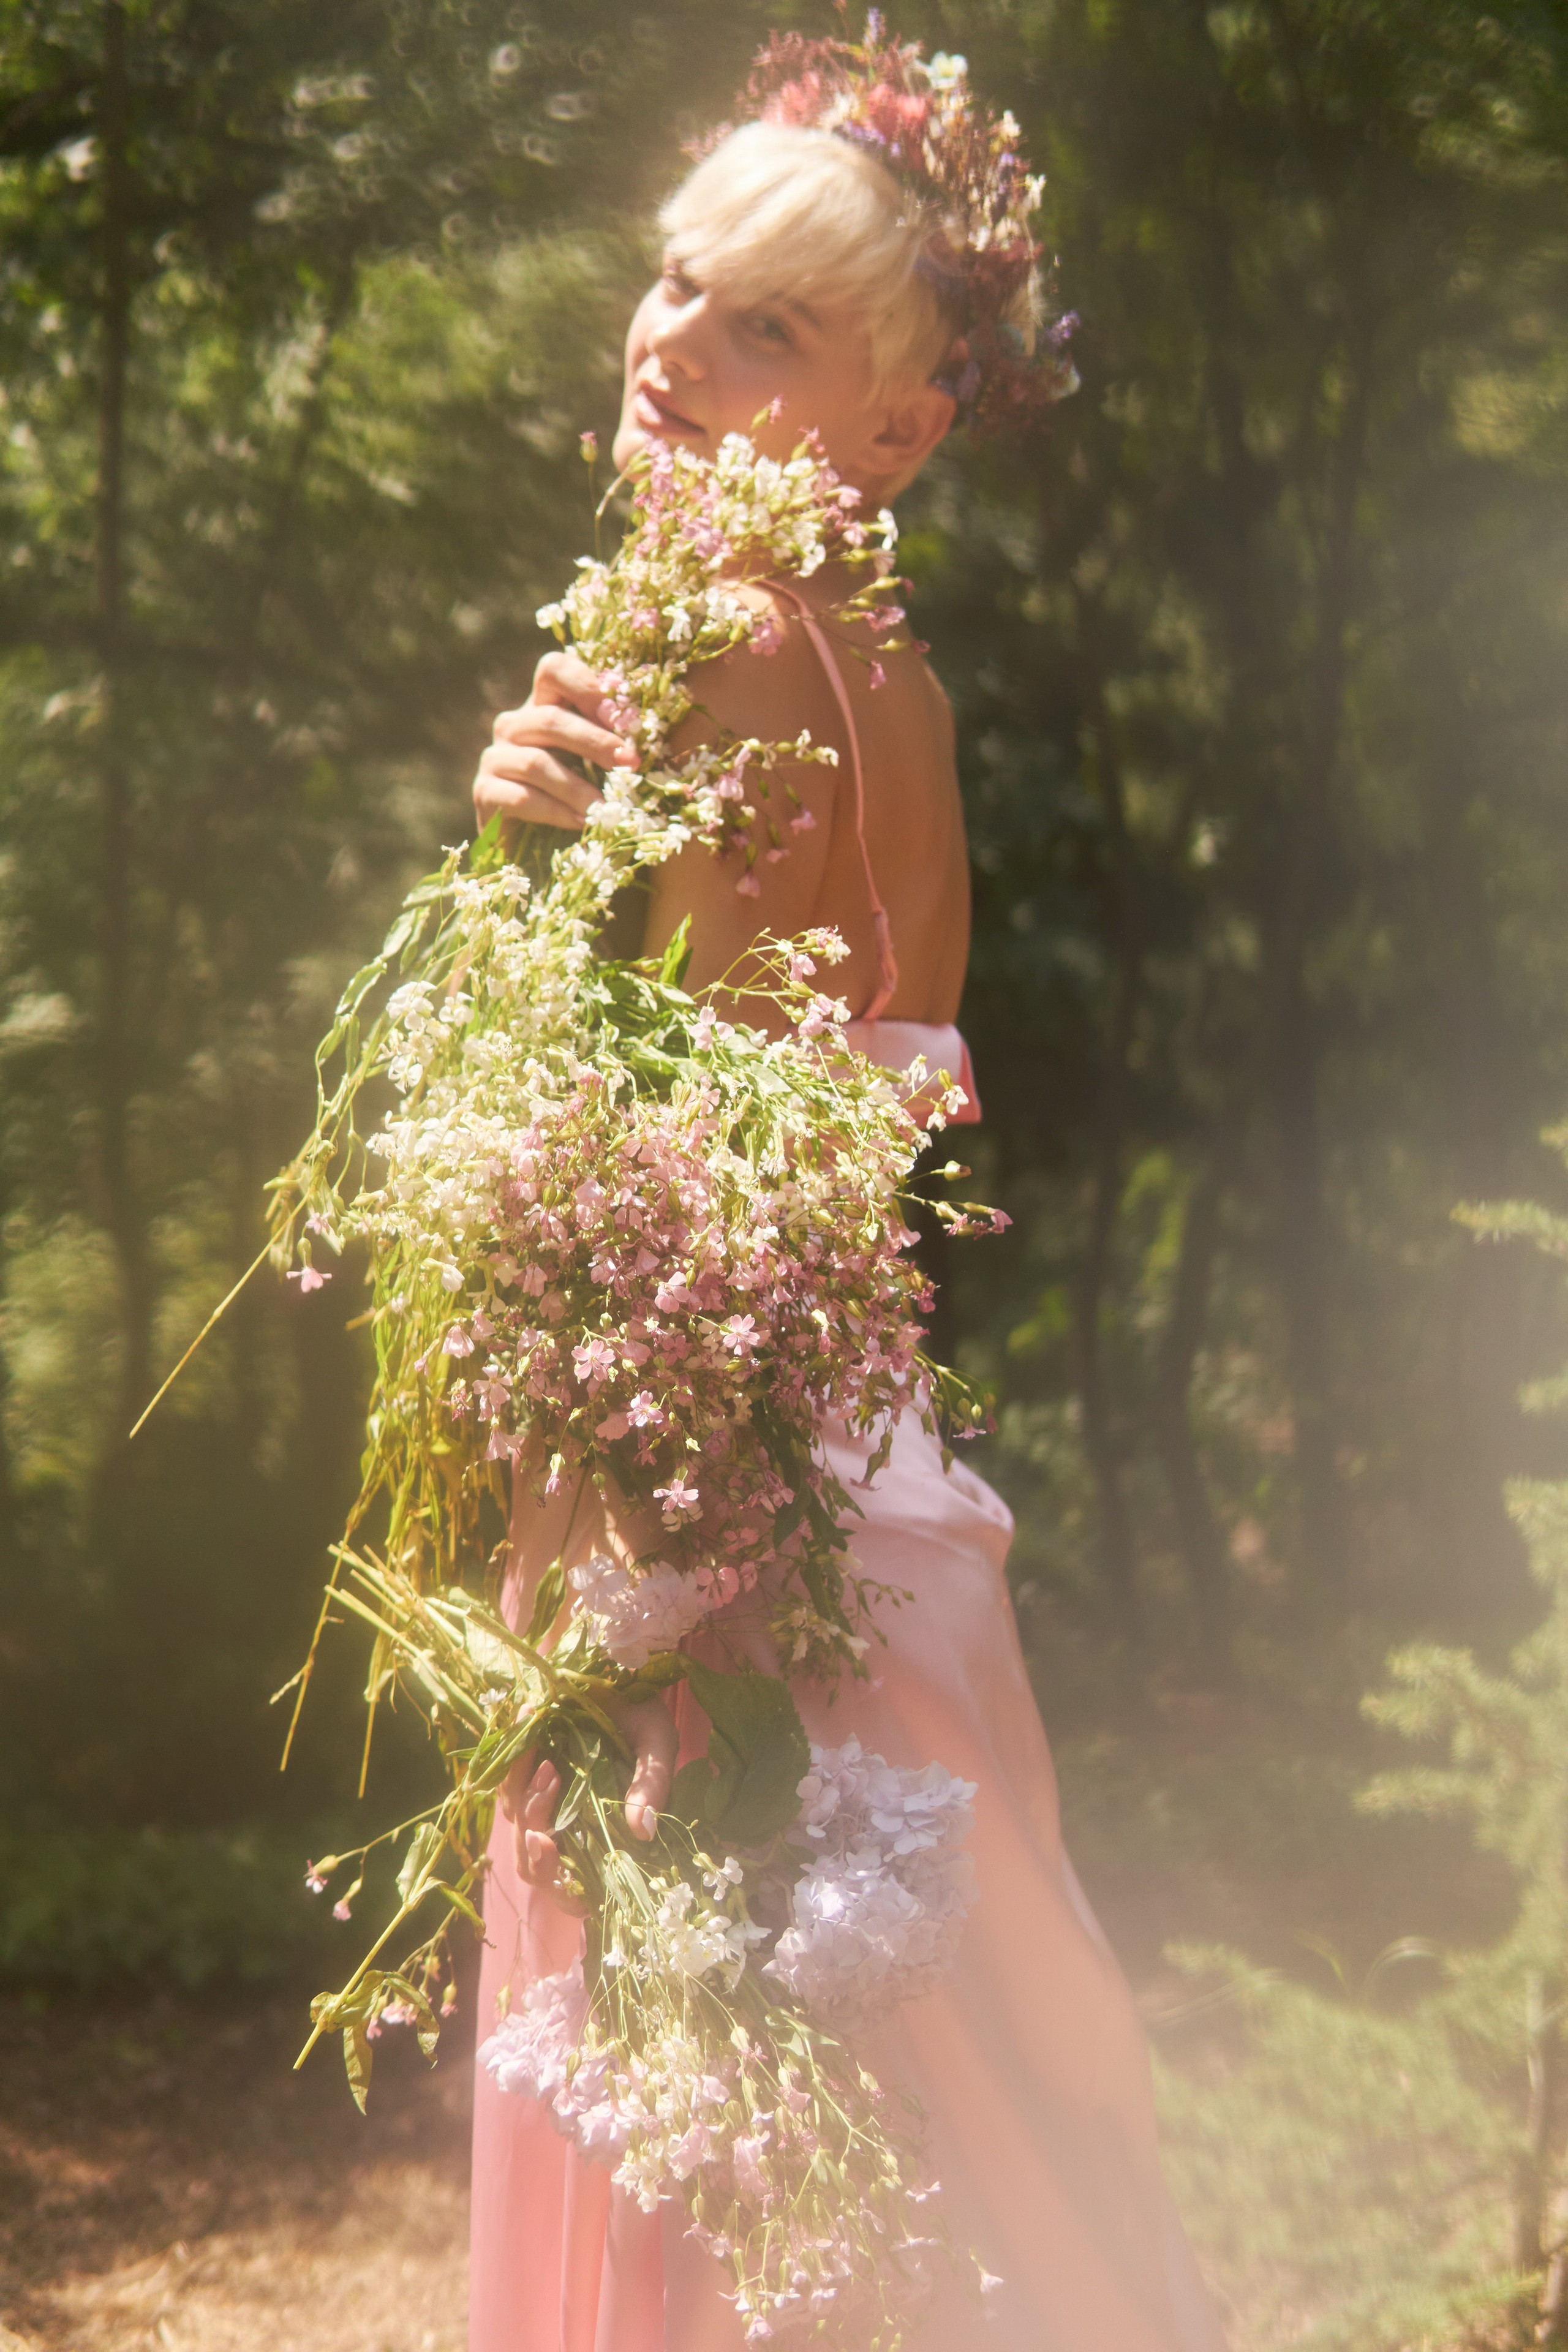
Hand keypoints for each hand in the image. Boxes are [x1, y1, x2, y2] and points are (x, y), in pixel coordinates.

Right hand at [473, 650, 638, 834]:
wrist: (531, 842)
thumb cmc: (574, 795)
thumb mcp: (594, 762)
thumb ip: (611, 744)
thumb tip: (643, 747)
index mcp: (543, 706)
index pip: (553, 670)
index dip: (584, 684)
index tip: (617, 714)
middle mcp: (514, 725)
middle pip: (550, 719)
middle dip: (595, 742)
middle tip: (629, 763)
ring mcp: (495, 758)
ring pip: (536, 763)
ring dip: (578, 787)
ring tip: (607, 808)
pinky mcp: (485, 793)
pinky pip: (522, 798)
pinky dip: (556, 812)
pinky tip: (581, 823)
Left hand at [498, 1692, 678, 1910]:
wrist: (615, 1670)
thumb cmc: (642, 1711)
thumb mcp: (656, 1744)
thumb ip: (652, 1784)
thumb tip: (643, 1830)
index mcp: (606, 1838)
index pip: (574, 1891)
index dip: (555, 1880)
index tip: (545, 1843)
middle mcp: (571, 1829)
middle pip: (533, 1866)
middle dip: (532, 1830)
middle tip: (550, 1777)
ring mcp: (545, 1805)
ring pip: (516, 1825)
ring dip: (523, 1793)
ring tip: (547, 1756)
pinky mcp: (524, 1778)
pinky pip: (504, 1788)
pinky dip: (512, 1766)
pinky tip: (532, 1731)